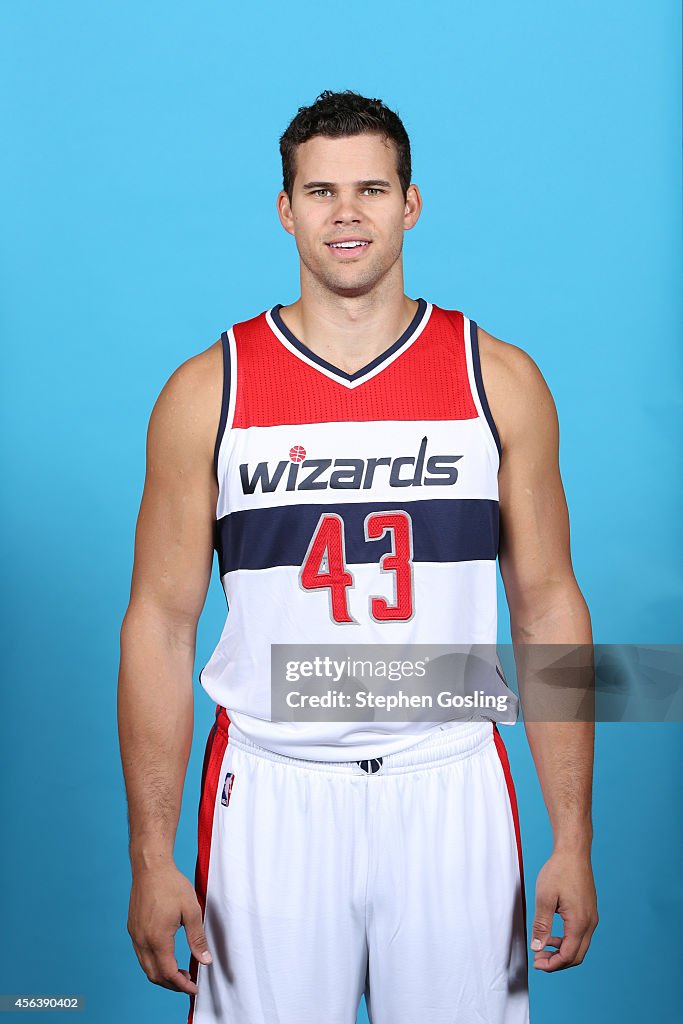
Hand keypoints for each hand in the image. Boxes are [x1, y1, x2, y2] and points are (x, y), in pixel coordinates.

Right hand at [127, 859, 212, 993]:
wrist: (150, 867)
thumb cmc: (171, 885)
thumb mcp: (191, 910)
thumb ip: (197, 938)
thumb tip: (205, 960)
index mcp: (158, 938)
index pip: (168, 973)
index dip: (182, 985)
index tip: (194, 988)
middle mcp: (142, 940)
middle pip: (155, 975)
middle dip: (172, 984)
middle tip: (188, 982)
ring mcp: (135, 935)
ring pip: (146, 967)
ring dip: (162, 974)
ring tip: (180, 971)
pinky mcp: (132, 928)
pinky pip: (141, 955)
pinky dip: (154, 963)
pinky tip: (167, 955)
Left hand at [530, 848, 597, 970]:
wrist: (574, 853)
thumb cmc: (559, 871)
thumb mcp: (544, 898)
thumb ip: (542, 925)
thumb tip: (537, 947)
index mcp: (579, 922)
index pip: (568, 956)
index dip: (552, 964)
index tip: (536, 963)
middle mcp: (590, 923)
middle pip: (576, 956)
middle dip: (557, 962)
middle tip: (538, 959)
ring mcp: (592, 918)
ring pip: (580, 947)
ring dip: (562, 952)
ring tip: (543, 948)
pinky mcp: (589, 912)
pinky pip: (581, 936)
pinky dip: (567, 942)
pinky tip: (553, 936)